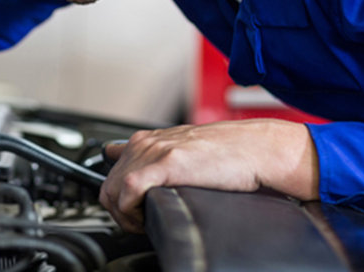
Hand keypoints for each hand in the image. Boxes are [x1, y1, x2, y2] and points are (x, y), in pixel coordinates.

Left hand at [99, 119, 318, 232]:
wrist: (255, 149)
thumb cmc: (229, 153)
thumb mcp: (184, 151)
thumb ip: (161, 160)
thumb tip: (148, 175)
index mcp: (147, 140)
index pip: (109, 166)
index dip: (116, 193)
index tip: (128, 208)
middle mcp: (145, 143)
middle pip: (108, 184)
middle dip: (118, 210)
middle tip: (138, 223)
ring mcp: (153, 152)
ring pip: (112, 192)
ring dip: (124, 215)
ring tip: (143, 224)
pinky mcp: (165, 164)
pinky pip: (128, 192)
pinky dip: (131, 212)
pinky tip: (146, 218)